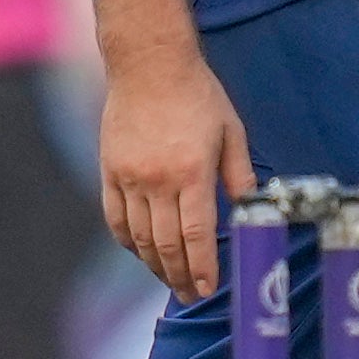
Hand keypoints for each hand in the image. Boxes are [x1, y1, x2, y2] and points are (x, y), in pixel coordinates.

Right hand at [93, 0, 252, 297]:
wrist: (149, 65)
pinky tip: (141, 251)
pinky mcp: (109, 171)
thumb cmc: (198, 95)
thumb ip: (239, 177)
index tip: (207, 289)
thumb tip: (248, 212)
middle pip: (166, 245)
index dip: (202, 269)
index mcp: (192, 173)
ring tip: (170, 279)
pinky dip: (128, 241)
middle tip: (191, 294)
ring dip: (155, 265)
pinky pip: (115, 218)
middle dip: (180, 276)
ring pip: (139, 238)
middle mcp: (157, 181)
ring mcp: (129, 178)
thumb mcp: (232, 132)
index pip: (196, 236)